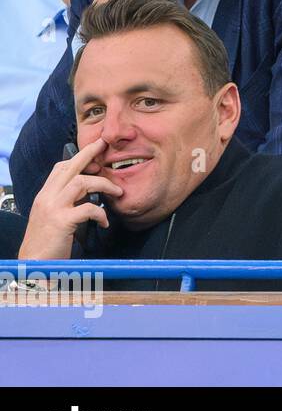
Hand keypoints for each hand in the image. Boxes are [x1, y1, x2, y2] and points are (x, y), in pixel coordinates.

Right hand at [18, 138, 120, 259]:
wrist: (33, 265)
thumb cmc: (47, 243)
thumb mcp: (53, 218)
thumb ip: (65, 204)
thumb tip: (86, 195)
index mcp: (45, 196)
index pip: (61, 168)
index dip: (79, 159)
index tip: (96, 155)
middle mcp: (46, 197)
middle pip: (70, 167)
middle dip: (89, 153)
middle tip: (104, 144)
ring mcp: (53, 208)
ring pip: (82, 182)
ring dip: (104, 184)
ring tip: (118, 192)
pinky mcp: (62, 221)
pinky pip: (89, 208)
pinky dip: (101, 213)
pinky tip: (104, 222)